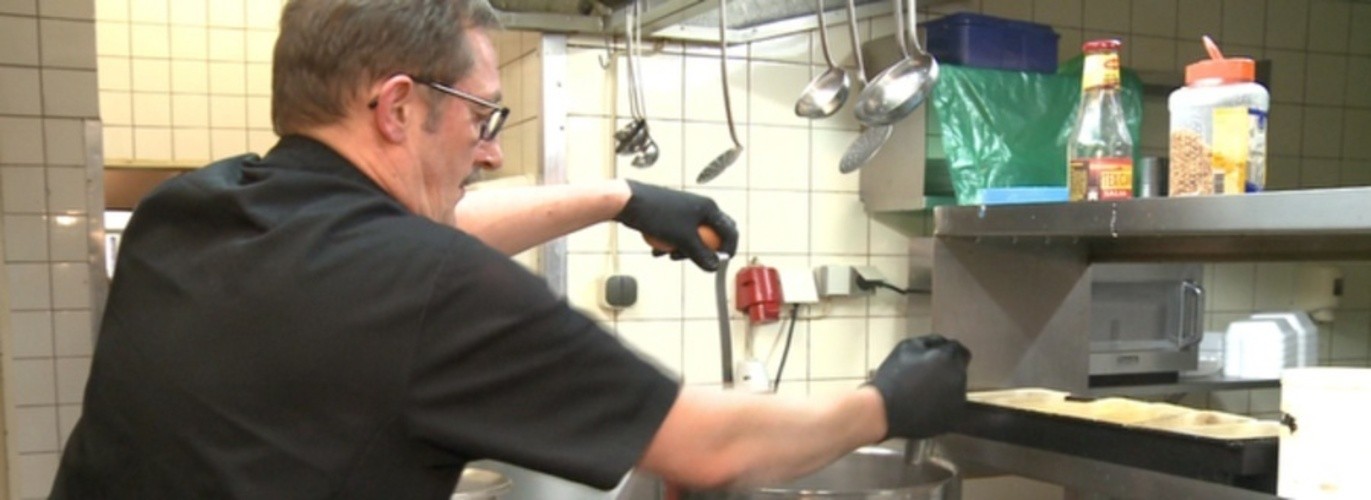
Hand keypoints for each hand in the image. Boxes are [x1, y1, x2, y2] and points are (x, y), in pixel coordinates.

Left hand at [614, 180, 738, 270]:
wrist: (630, 202)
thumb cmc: (658, 216)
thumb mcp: (683, 240)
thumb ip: (701, 255)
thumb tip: (714, 267)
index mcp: (709, 209)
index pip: (730, 231)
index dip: (728, 249)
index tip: (719, 264)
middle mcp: (700, 207)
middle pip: (712, 234)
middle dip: (703, 251)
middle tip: (692, 259)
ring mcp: (686, 210)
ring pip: (693, 236)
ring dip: (684, 249)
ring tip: (668, 255)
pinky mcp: (672, 214)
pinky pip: (680, 233)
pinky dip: (673, 243)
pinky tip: (658, 251)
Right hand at [868, 334, 970, 439]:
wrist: (882, 411)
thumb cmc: (892, 377)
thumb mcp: (906, 347)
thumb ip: (929, 341)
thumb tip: (942, 343)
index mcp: (947, 358)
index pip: (957, 349)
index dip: (945, 352)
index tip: (934, 358)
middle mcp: (958, 377)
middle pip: (959, 367)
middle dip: (947, 368)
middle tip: (926, 375)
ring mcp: (958, 399)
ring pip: (957, 386)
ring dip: (946, 385)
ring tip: (923, 392)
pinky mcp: (954, 417)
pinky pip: (954, 405)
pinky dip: (944, 403)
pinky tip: (927, 405)